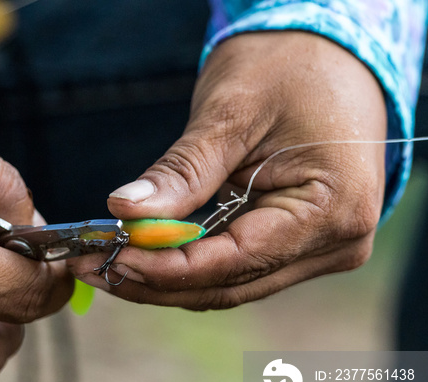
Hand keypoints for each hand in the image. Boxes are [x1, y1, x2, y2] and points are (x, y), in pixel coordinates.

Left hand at [69, 32, 386, 309]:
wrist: (329, 51)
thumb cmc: (289, 67)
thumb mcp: (231, 113)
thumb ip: (181, 173)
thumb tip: (125, 212)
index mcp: (332, 210)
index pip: (236, 261)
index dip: (165, 268)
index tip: (109, 257)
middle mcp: (335, 243)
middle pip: (230, 284)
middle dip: (156, 280)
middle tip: (91, 266)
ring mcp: (320, 248)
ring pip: (229, 283)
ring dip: (166, 277)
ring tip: (105, 260)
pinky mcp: (298, 243)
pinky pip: (236, 265)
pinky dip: (188, 262)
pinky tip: (144, 252)